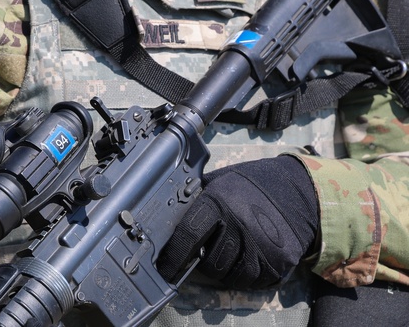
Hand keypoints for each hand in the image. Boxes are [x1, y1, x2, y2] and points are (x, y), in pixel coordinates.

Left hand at [157, 155, 318, 289]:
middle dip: (201, 262)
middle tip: (203, 253)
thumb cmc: (250, 185)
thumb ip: (197, 200)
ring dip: (222, 271)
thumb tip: (168, 219)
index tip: (165, 267)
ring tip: (225, 254)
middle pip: (209, 263)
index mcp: (219, 203)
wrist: (299, 190)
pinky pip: (253, 282)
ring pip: (230, 276)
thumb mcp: (219, 182)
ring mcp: (263, 246)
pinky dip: (244, 276)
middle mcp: (240, 226)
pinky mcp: (281, 262)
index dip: (173, 255)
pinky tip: (245, 259)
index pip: (188, 235)